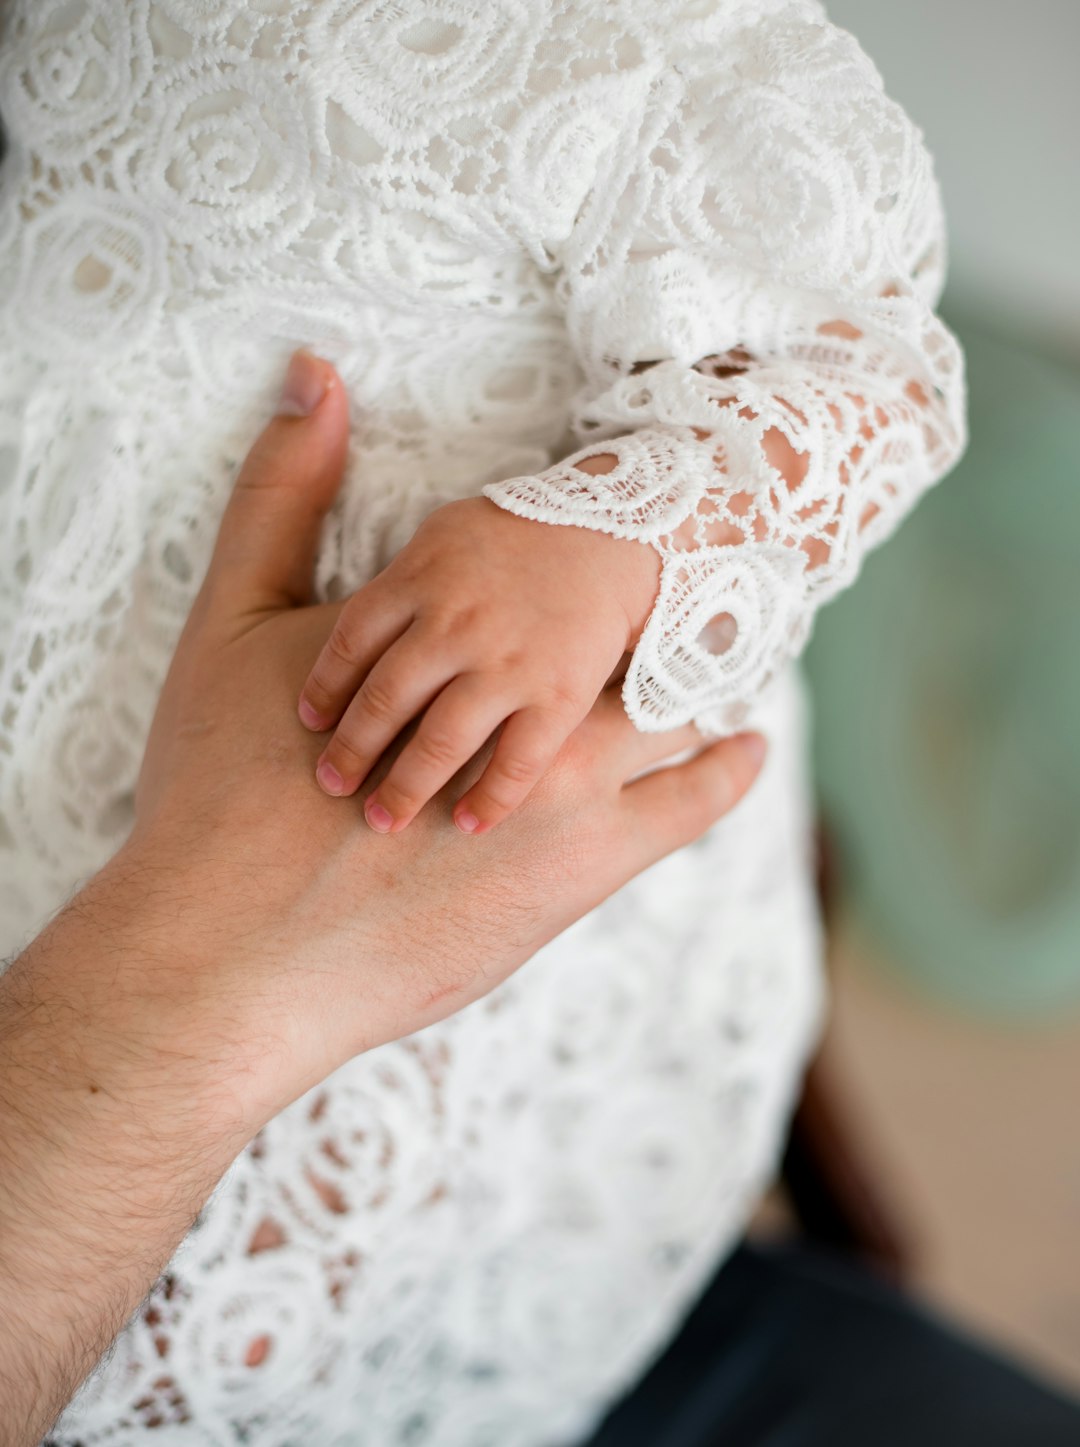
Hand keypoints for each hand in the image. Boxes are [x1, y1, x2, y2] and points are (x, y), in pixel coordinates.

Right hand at [0, 350, 765, 1446]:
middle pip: (631, 638)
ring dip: (706, 680)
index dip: (613, 552)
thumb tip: (312, 367)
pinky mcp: (580, 874)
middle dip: (675, 608)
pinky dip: (722, 771)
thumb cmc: (221, 787)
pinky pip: (685, 808)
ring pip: (670, 715)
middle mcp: (526, 698)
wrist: (227, 946)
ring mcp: (569, 790)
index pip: (568, 578)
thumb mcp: (234, 623)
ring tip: (745, 655)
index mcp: (460, 643)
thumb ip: (280, 495)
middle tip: (739, 587)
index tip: (660, 528)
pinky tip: (747, 750)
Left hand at [296, 490, 661, 834]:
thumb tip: (354, 643)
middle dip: (352, 750)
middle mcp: (455, 625)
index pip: (351, 643)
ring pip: (440, 740)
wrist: (615, 530)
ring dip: (405, 788)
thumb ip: (399, 588)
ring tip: (381, 821)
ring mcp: (508, 664)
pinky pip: (517, 762)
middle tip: (332, 786)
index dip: (325, 689)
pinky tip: (467, 825)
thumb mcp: (442, 535)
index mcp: (419, 580)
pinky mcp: (560, 696)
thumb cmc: (519, 535)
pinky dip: (490, 798)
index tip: (311, 724)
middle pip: (385, 699)